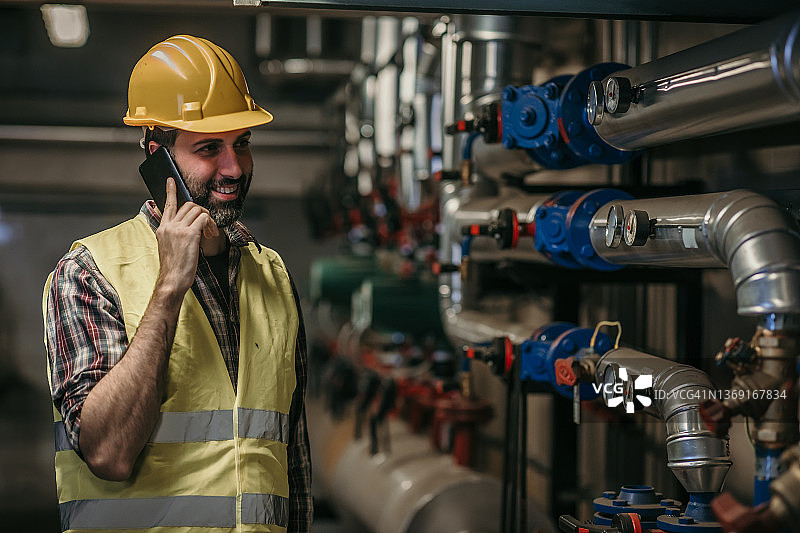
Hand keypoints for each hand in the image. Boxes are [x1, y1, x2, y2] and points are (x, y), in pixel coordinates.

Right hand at [155, 178, 218, 295]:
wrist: (172, 281)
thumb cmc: (174, 268)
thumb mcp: (170, 247)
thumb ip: (176, 234)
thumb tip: (191, 226)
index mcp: (162, 228)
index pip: (168, 205)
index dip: (171, 191)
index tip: (171, 181)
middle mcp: (169, 226)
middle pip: (189, 205)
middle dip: (202, 213)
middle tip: (208, 227)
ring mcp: (178, 229)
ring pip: (198, 210)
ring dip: (209, 220)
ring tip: (210, 234)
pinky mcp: (189, 234)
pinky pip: (204, 219)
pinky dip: (211, 225)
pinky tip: (211, 236)